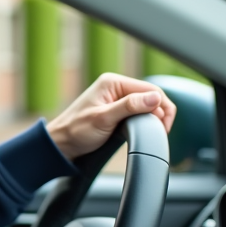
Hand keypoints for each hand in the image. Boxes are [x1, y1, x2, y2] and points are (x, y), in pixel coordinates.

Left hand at [46, 73, 175, 160]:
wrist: (61, 144)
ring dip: (152, 118)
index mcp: (113, 82)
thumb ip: (129, 107)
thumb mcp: (104, 119)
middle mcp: (116, 86)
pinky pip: (138, 112)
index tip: (164, 126)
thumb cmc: (76, 131)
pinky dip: (144, 121)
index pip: (150, 89)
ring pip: (146, 105)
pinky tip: (144, 130)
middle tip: (160, 132)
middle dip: (159, 113)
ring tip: (153, 132)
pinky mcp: (116, 109)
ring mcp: (116, 98)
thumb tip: (155, 98)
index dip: (162, 107)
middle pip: (150, 96)